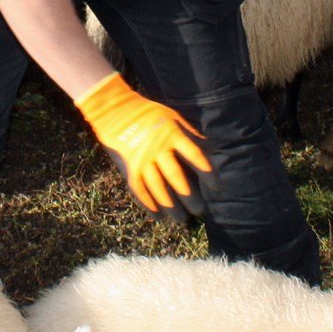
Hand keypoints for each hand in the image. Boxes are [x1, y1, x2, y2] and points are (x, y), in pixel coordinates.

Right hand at [76, 73, 210, 222]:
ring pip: (158, 188)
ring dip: (171, 206)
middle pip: (177, 177)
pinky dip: (148, 205)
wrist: (115, 111)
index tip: (216, 188)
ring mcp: (141, 160)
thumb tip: (212, 149)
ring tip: (182, 220)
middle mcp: (158, 148)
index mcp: (172, 134)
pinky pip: (139, 190)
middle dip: (190, 197)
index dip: (208, 173)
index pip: (195, 156)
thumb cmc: (149, 114)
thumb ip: (190, 134)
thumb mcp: (173, 117)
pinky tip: (158, 216)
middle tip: (199, 210)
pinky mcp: (128, 168)